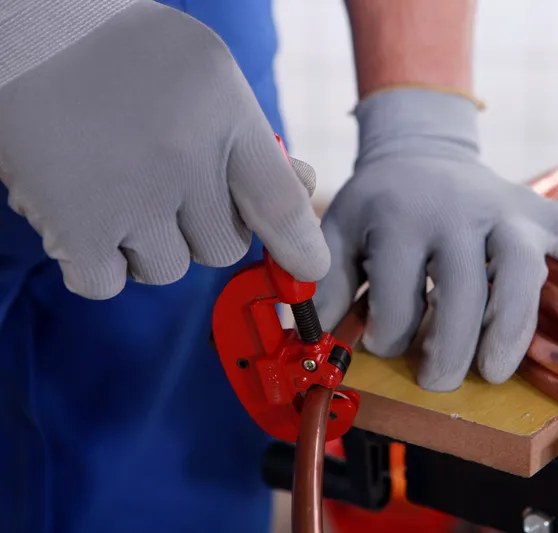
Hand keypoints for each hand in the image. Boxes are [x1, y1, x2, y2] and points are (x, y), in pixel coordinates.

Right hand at [0, 1, 327, 298]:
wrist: (25, 35)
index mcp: (224, 112)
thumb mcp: (206, 75)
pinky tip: (87, 214)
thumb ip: (251, 137)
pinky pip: (108, 284)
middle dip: (203, 230)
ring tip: (118, 189)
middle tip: (169, 189)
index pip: (281, 203)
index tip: (308, 267)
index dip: (300, 246)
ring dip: (148, 245)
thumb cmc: (121, 53)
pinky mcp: (73, 226)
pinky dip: (100, 263)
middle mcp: (183, 156)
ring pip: (167, 270)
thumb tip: (302, 185)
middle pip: (223, 249)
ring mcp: (128, 195)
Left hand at [315, 89, 557, 391]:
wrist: (420, 151)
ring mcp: (509, 209)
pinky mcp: (546, 213)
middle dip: (450, 345)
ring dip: (512, 326)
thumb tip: (319, 340)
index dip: (390, 332)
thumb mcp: (341, 232)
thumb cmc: (380, 203)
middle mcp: (459, 209)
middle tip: (441, 380)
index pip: (400, 290)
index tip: (386, 347)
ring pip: (522, 269)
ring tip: (498, 369)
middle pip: (463, 285)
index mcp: (402, 214)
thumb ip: (331, 282)